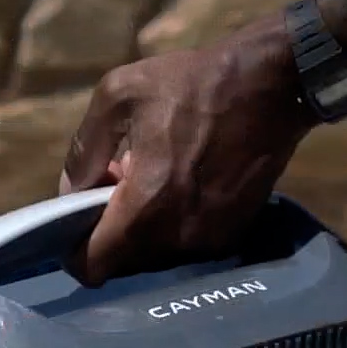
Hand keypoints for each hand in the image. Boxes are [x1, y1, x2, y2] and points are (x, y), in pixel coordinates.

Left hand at [62, 22, 311, 283]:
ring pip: (153, 256)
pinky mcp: (232, 234)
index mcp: (145, 205)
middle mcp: (177, 236)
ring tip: (153, 182)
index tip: (77, 221)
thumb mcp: (119, 94)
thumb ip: (83, 150)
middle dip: (110, 232)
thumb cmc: (194, 82)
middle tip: (118, 187)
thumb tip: (70, 190)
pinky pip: (184, 246)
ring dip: (142, 229)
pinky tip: (180, 186)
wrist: (275, 83)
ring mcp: (208, 240)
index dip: (74, 250)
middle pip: (122, 262)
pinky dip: (173, 226)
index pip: (92, 265)